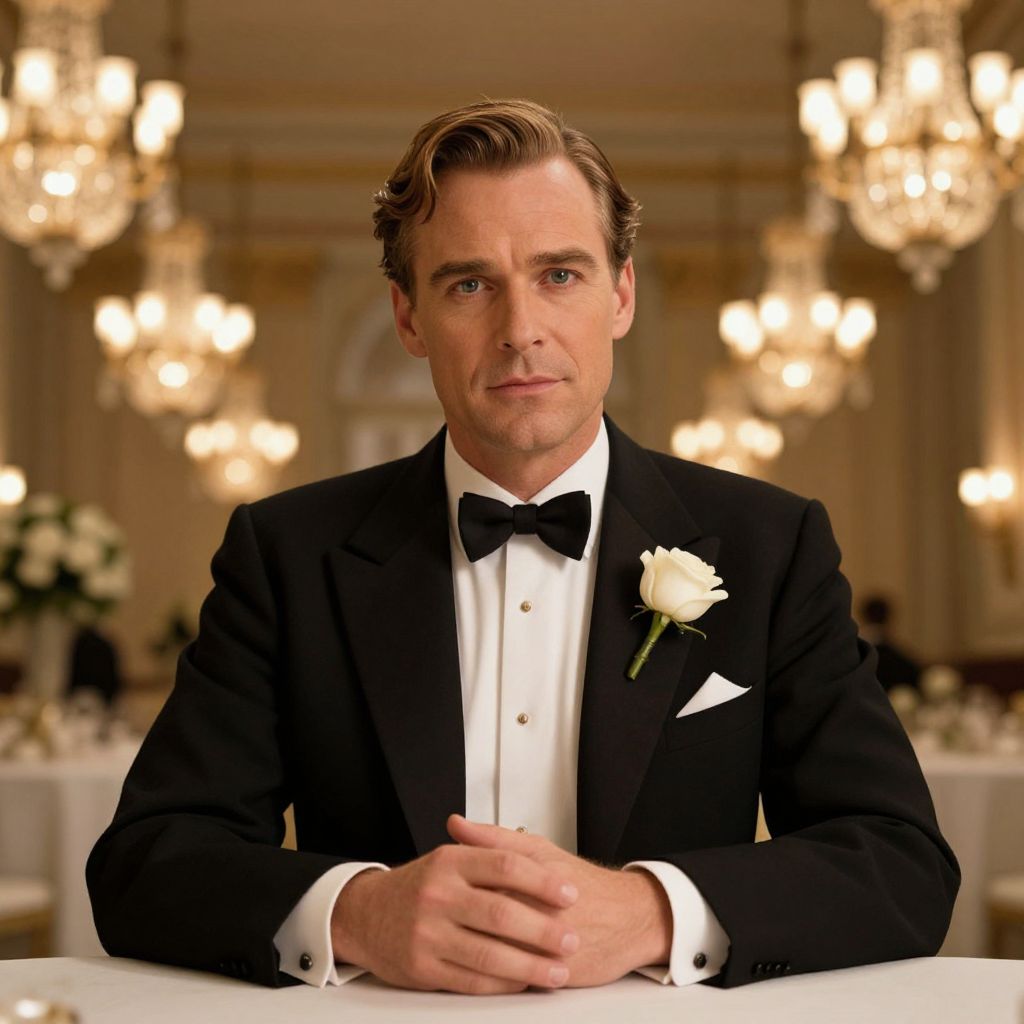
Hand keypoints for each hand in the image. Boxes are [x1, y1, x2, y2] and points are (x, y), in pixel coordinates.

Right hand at [329, 836, 580, 994]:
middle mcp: (438, 895)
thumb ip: (489, 848)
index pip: (505, 865)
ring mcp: (428, 933)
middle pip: (501, 913)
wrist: (367, 915)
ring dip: (530, 965)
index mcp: (450, 861)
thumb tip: (534, 848)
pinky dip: (504, 984)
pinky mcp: (423, 967)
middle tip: (572, 939)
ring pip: (489, 954)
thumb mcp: (450, 857)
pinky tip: (525, 982)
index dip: (542, 880)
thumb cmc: (420, 886)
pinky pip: (472, 980)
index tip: (570, 893)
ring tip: (558, 969)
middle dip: (543, 930)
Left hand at [447, 814, 671, 986]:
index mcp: (528, 874)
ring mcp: (549, 942)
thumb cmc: (580, 883)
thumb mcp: (539, 850)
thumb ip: (493, 838)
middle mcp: (538, 907)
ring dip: (470, 955)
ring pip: (496, 954)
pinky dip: (495, 981)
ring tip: (451, 950)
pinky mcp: (558, 972)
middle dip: (455, 927)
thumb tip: (455, 824)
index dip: (450, 891)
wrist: (630, 916)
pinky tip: (478, 975)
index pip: (475, 882)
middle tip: (433, 927)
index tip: (429, 893)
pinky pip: (516, 981)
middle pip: (482, 920)